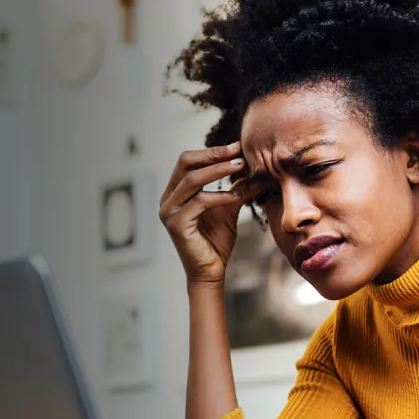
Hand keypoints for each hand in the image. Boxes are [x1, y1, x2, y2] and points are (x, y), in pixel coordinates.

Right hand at [159, 142, 249, 285]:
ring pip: (192, 180)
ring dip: (218, 170)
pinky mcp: (176, 224)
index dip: (212, 151)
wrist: (211, 271)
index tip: (237, 146)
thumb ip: (235, 188)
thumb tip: (251, 168)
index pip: (188, 161)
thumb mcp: (228, 208)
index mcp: (175, 193)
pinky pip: (199, 202)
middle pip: (185, 163)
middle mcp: (167, 199)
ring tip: (240, 166)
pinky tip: (237, 195)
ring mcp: (169, 211)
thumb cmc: (216, 242)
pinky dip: (220, 195)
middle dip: (213, 154)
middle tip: (237, 150)